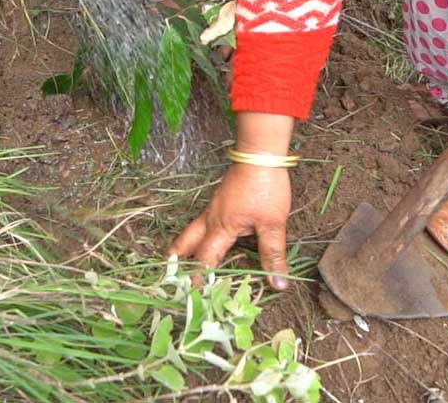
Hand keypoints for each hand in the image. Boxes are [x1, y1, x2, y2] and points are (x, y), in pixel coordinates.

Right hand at [169, 162, 291, 289]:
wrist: (260, 154)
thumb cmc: (265, 187)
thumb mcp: (272, 224)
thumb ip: (273, 254)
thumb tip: (278, 284)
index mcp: (221, 227)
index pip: (206, 257)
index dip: (200, 276)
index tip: (194, 293)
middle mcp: (211, 217)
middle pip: (187, 240)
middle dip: (178, 257)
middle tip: (169, 272)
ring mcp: (214, 206)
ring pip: (193, 229)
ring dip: (186, 245)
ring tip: (180, 258)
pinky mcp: (220, 199)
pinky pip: (203, 220)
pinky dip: (199, 233)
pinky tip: (209, 236)